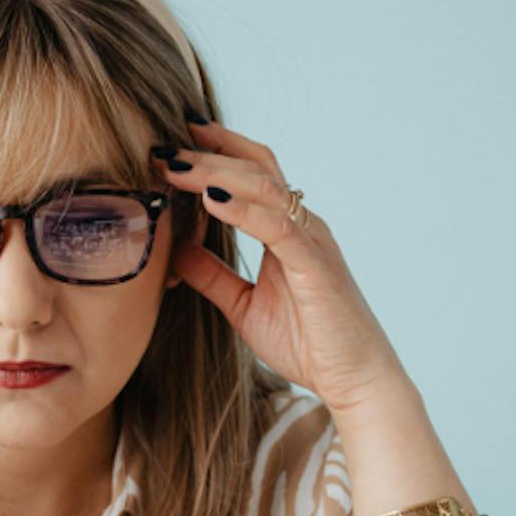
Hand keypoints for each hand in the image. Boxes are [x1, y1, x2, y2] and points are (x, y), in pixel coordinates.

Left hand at [161, 121, 417, 413]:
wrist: (353, 379)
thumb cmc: (307, 343)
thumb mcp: (242, 305)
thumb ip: (212, 275)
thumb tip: (177, 248)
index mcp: (286, 230)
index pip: (253, 172)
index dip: (217, 149)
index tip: (176, 136)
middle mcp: (301, 226)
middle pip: (254, 169)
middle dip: (206, 155)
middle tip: (163, 147)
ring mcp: (311, 241)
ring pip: (264, 188)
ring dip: (217, 173)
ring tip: (177, 167)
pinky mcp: (316, 266)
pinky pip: (278, 227)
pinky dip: (244, 210)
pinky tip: (212, 201)